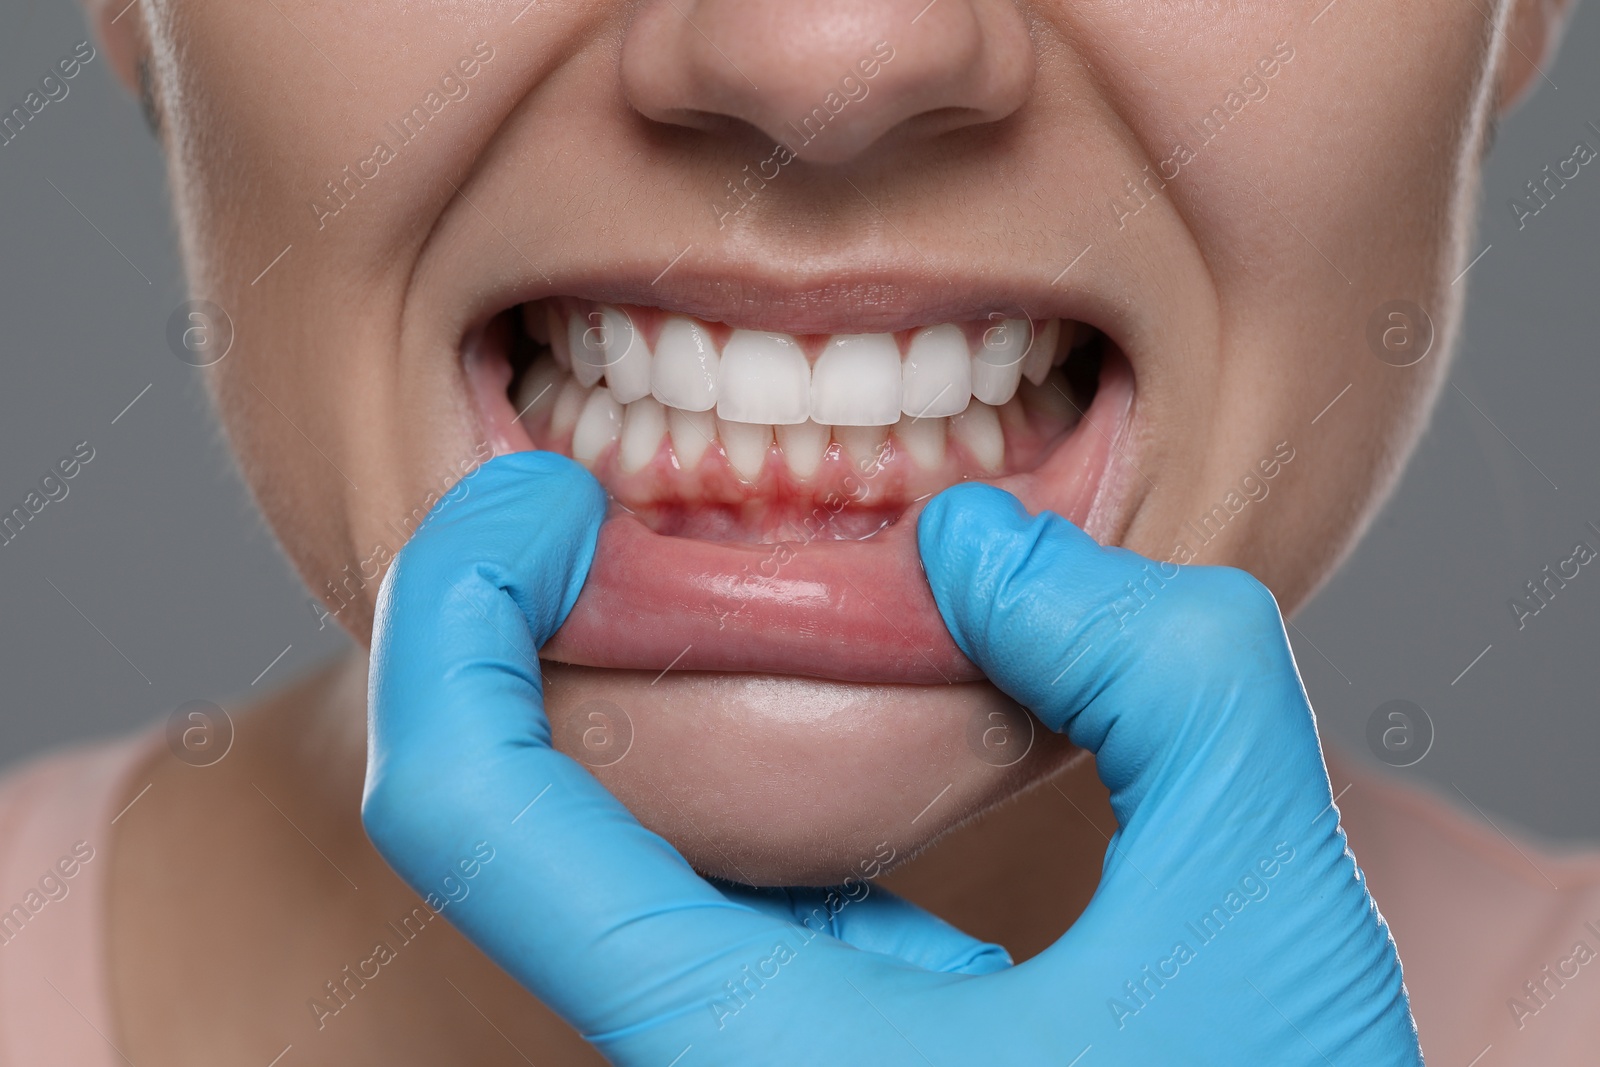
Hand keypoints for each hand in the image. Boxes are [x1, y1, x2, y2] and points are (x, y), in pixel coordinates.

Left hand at [362, 452, 1422, 1064]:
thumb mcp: (1266, 903)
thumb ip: (1153, 663)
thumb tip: (968, 542)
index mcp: (740, 1049)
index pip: (459, 803)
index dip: (455, 601)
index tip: (544, 496)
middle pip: (513, 824)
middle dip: (543, 635)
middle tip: (599, 507)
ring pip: (627, 873)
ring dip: (654, 717)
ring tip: (726, 608)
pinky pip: (723, 926)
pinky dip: (753, 806)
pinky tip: (856, 763)